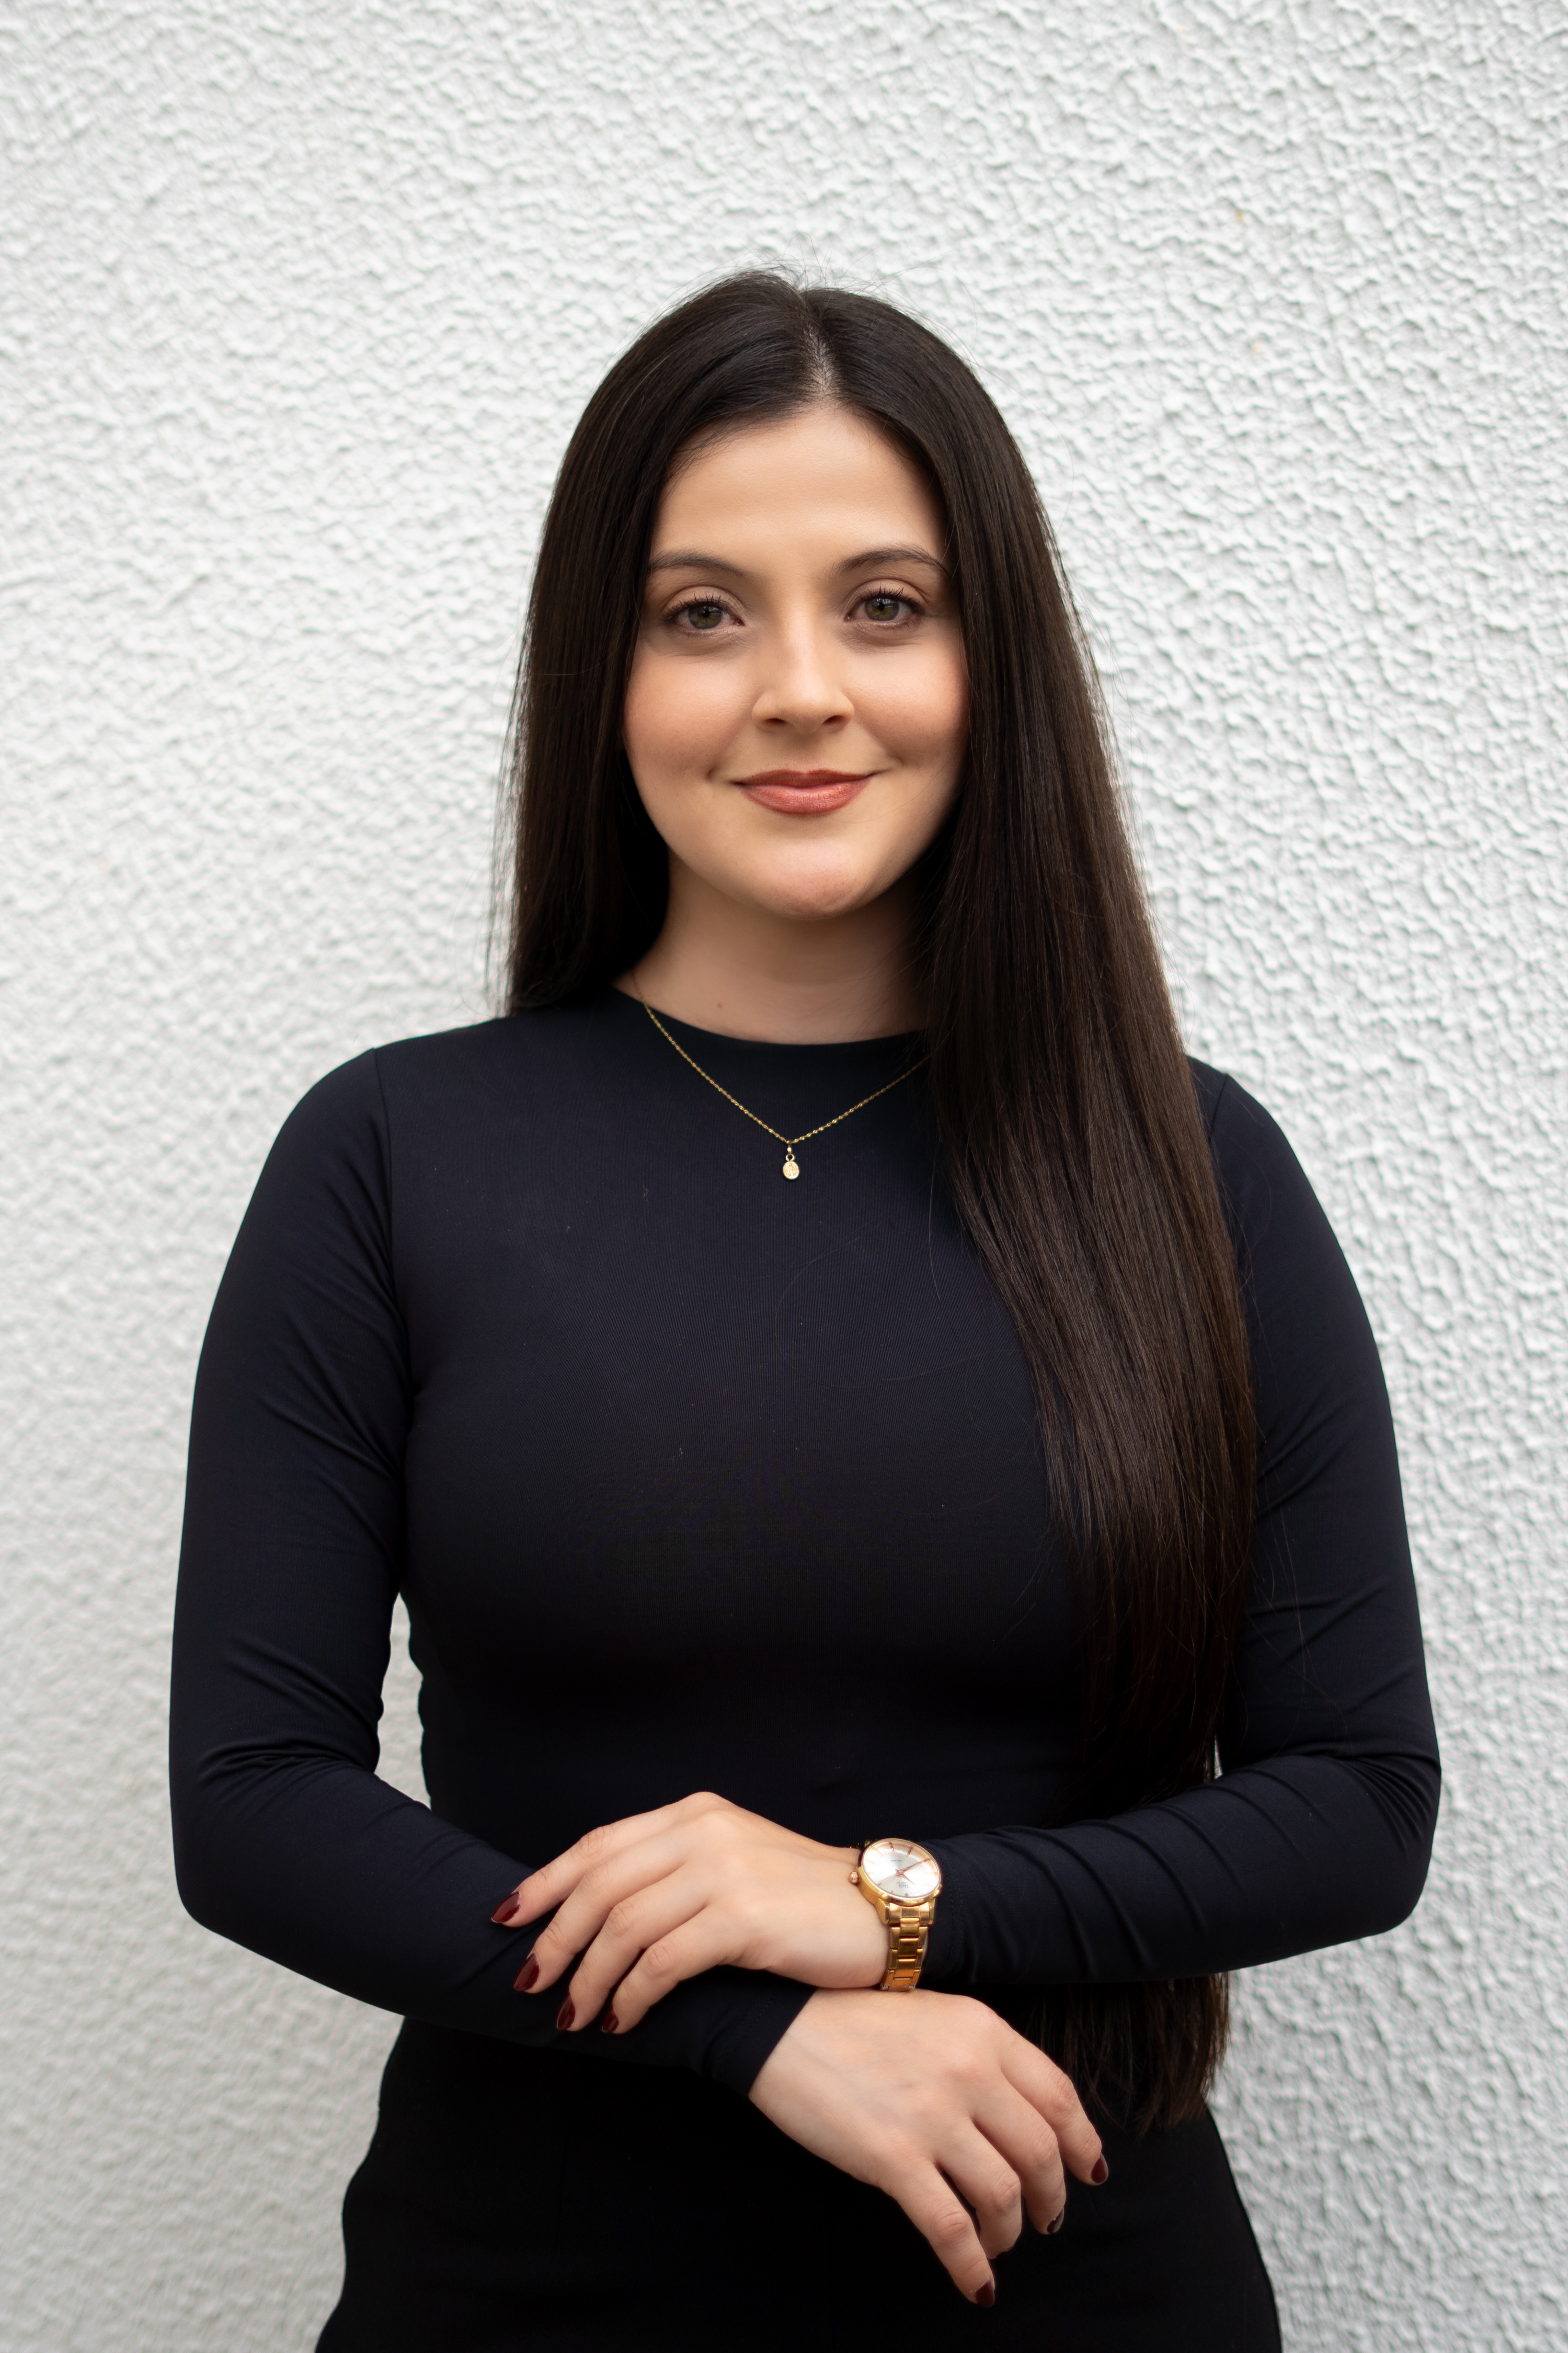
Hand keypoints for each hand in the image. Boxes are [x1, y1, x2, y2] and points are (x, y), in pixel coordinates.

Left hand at [490, 1792, 886, 2031]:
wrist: (884, 1912)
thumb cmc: (803, 1902)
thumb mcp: (734, 1864)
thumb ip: (675, 1871)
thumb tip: (599, 1912)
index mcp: (695, 1813)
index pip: (598, 1845)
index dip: (545, 1883)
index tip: (505, 1919)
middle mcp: (703, 1831)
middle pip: (599, 1885)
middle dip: (555, 1938)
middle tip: (532, 1982)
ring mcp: (724, 1871)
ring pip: (623, 1926)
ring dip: (588, 1978)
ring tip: (573, 2017)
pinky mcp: (745, 1918)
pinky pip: (663, 1961)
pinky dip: (632, 1995)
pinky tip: (624, 2019)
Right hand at [750, 1988, 1106, 2305]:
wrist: (779, 2020)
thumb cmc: (855, 2020)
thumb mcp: (935, 2016)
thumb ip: (983, 2056)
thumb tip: (1030, 2116)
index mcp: (982, 2030)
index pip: (1059, 2097)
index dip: (1082, 2142)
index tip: (1088, 2172)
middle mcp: (967, 2069)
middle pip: (1039, 2152)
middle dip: (1050, 2197)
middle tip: (1045, 2219)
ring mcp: (931, 2114)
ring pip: (1003, 2196)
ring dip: (1009, 2233)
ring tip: (999, 2245)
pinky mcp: (892, 2156)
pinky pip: (951, 2229)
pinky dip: (971, 2266)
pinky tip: (975, 2284)